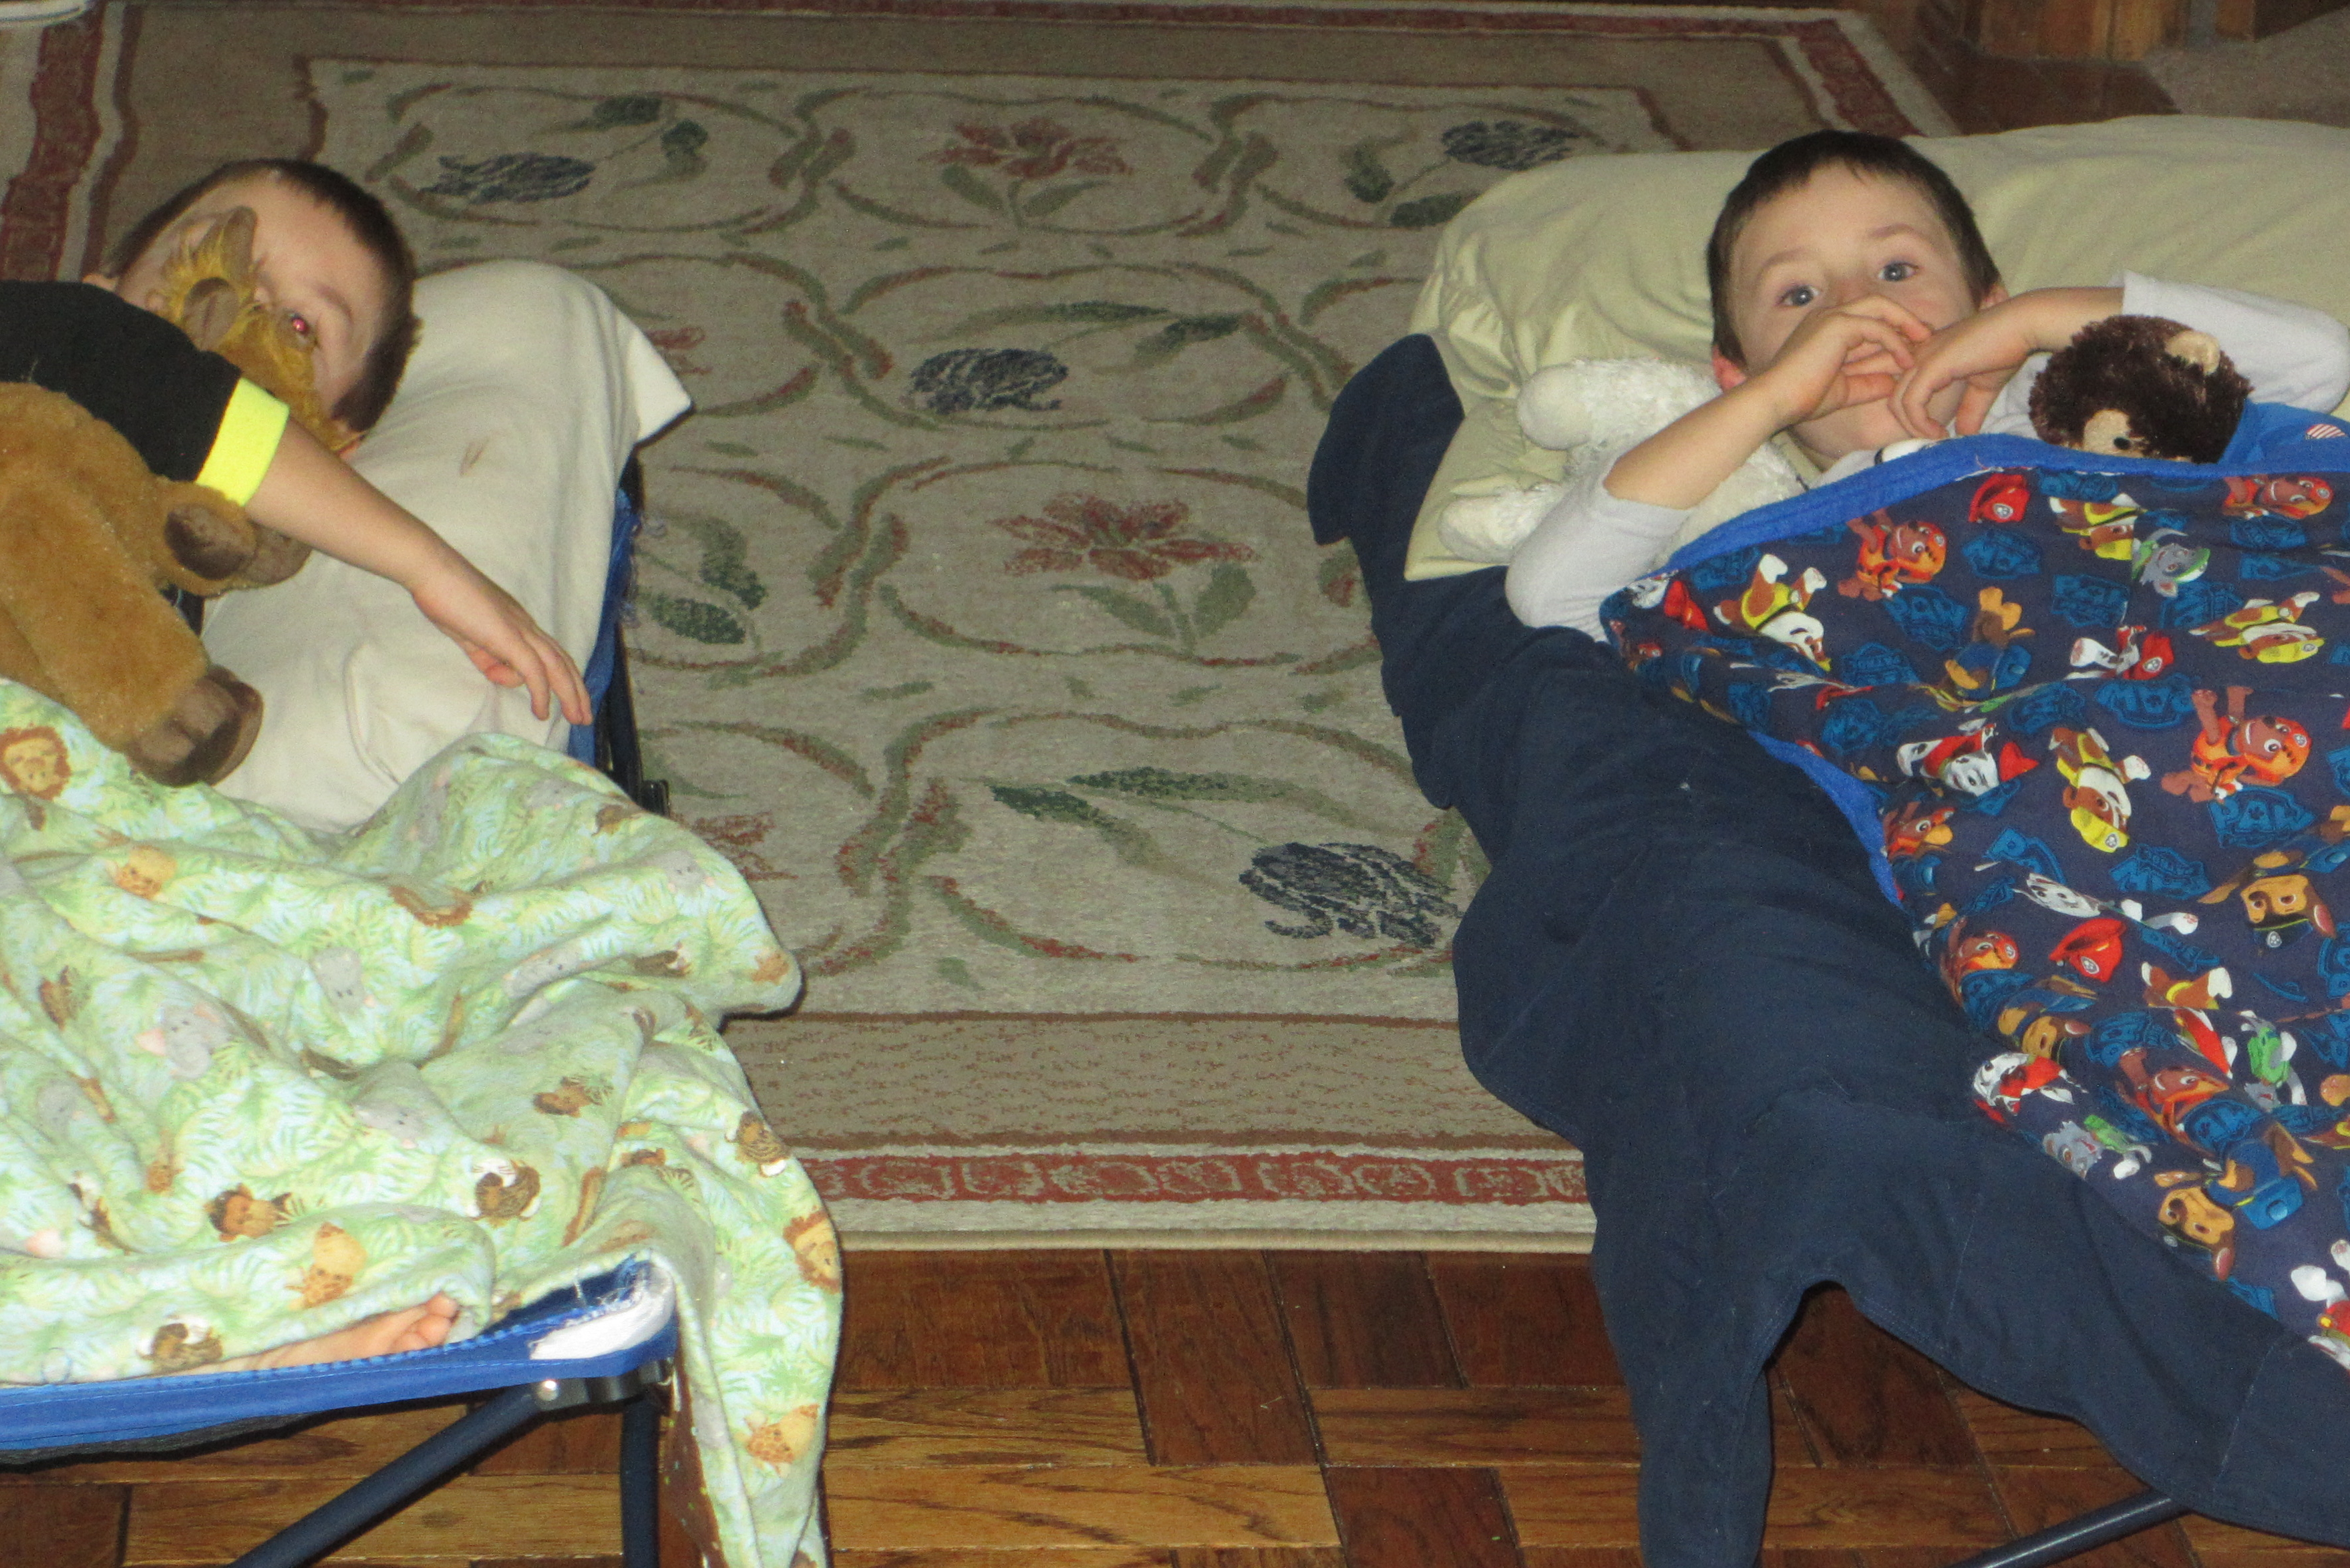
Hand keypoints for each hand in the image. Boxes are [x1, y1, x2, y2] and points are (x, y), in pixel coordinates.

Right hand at [409, 560, 592, 726]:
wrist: (433, 572)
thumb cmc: (446, 598)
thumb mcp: (470, 636)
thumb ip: (486, 656)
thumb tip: (500, 675)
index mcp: (519, 625)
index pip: (551, 653)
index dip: (565, 676)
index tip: (571, 699)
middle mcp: (527, 626)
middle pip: (562, 661)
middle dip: (576, 690)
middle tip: (584, 717)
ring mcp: (520, 630)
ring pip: (555, 666)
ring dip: (569, 694)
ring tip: (576, 718)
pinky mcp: (508, 637)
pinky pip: (532, 669)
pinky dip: (541, 691)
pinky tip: (542, 711)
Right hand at [1750, 296, 1932, 428]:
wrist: (1775, 399)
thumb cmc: (1801, 398)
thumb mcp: (1844, 390)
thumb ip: (1868, 383)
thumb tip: (1893, 383)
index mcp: (1828, 328)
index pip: (1869, 317)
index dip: (1894, 328)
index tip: (1914, 345)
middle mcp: (1829, 316)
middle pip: (1878, 304)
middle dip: (1905, 317)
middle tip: (1926, 335)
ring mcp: (1832, 317)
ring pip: (1880, 307)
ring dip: (1906, 323)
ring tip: (1923, 342)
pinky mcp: (1837, 325)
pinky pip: (1876, 326)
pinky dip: (1895, 341)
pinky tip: (1905, 360)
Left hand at [1891, 288, 2123, 439]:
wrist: (2022, 325)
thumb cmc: (2006, 348)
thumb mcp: (1983, 386)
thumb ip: (1970, 409)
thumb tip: (1966, 435)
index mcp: (1926, 355)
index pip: (1900, 387)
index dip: (1909, 413)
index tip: (1933, 432)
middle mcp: (1917, 354)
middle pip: (1893, 398)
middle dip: (1908, 425)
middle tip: (1933, 439)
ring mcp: (1922, 358)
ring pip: (1898, 402)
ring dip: (1914, 428)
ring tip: (1938, 438)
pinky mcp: (1931, 365)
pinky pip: (1912, 402)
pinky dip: (1921, 423)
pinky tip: (1940, 433)